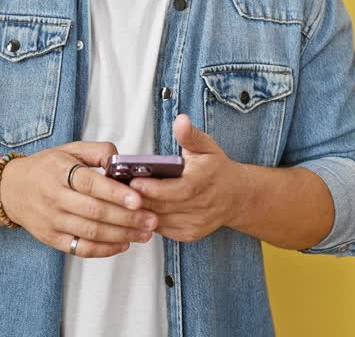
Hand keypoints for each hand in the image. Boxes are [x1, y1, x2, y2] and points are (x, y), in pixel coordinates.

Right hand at [0, 141, 158, 257]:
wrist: (11, 189)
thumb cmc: (46, 168)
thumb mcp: (69, 150)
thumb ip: (97, 151)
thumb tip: (121, 160)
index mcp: (59, 172)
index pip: (90, 184)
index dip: (116, 193)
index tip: (139, 199)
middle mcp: (54, 198)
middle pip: (94, 212)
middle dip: (127, 218)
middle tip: (151, 219)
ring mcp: (52, 221)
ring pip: (91, 232)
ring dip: (121, 235)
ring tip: (144, 233)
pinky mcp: (52, 239)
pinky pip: (81, 249)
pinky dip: (104, 250)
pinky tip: (123, 244)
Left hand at [128, 114, 246, 242]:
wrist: (237, 197)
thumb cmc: (217, 168)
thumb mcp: (207, 146)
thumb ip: (190, 135)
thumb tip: (181, 120)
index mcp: (205, 180)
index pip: (178, 189)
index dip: (154, 188)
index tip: (134, 180)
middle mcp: (202, 205)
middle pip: (164, 206)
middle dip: (140, 199)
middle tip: (118, 189)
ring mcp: (196, 223)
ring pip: (161, 220)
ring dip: (140, 211)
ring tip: (122, 199)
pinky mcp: (190, 234)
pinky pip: (163, 230)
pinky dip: (148, 220)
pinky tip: (137, 210)